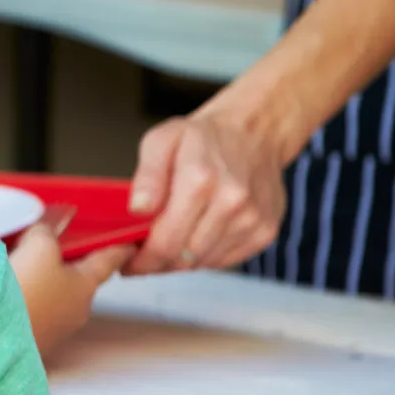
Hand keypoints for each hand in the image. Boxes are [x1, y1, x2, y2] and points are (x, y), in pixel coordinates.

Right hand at [10, 225, 135, 354]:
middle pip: (78, 279)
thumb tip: (45, 231)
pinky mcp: (31, 342)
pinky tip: (5, 294)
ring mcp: (55, 330)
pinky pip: (33, 311)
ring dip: (42, 283)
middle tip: (53, 247)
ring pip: (54, 296)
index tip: (130, 243)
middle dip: (68, 263)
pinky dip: (25, 299)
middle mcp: (76, 310)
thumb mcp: (38, 248)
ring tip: (18, 269)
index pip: (110, 260)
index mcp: (86, 285)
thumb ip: (46, 232)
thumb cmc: (25, 293)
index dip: (119, 247)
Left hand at [123, 112, 289, 274]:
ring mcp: (252, 220)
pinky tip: (196, 236)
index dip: (142, 260)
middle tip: (144, 254)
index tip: (128, 262)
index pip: (164, 243)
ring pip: (202, 262)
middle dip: (157, 263)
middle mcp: (231, 203)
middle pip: (183, 258)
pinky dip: (205, 256)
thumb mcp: (161, 141)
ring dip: (180, 260)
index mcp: (200, 181)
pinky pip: (225, 260)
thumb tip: (138, 209)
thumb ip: (147, 176)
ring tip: (169, 241)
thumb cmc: (203, 137)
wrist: (255, 131)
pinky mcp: (265, 231)